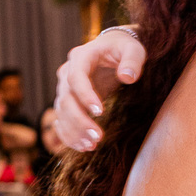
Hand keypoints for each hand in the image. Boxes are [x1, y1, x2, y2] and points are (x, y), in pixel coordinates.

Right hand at [53, 28, 146, 151]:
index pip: (76, 77)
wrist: (113, 50)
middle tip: (97, 137)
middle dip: (79, 120)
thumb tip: (128, 77)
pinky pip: (62, 120)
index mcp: (81, 57)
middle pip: (65, 99)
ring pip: (61, 112)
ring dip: (74, 131)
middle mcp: (67, 72)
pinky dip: (69, 135)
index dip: (85, 95)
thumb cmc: (124, 49)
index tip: (100, 112)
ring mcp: (65, 88)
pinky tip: (83, 146)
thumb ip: (132, 60)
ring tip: (92, 145)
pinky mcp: (69, 102)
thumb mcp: (133, 49)